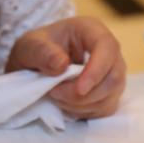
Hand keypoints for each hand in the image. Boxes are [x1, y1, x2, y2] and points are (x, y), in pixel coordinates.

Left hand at [6, 17, 125, 118]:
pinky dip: (84, 111)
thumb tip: (61, 64)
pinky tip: (66, 104)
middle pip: (113, 77)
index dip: (97, 70)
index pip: (106, 47)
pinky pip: (104, 108)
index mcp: (91, 30)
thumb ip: (42, 52)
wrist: (36, 62)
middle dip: (84, 94)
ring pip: (109, 96)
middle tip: (55, 93)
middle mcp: (108, 51)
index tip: (79, 89)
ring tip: (56, 95)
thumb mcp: (30, 45)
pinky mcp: (109, 93)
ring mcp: (112, 73)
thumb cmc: (36, 48)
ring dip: (81, 104)